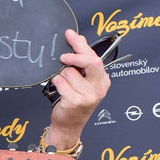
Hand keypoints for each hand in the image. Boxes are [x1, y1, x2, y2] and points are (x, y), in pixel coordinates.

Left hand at [46, 29, 110, 146]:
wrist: (69, 124)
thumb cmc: (74, 101)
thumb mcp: (83, 81)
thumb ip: (82, 62)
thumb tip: (79, 40)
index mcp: (103, 80)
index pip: (94, 57)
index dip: (81, 44)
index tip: (70, 35)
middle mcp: (99, 88)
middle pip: (91, 62)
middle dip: (75, 55)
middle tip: (63, 57)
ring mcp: (88, 96)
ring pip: (69, 72)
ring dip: (61, 75)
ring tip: (63, 83)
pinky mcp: (75, 101)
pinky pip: (61, 82)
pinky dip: (56, 83)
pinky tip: (59, 89)